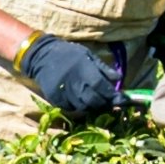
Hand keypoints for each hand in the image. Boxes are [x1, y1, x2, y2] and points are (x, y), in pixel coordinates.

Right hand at [18, 37, 133, 124]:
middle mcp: (73, 82)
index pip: (101, 86)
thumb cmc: (69, 54)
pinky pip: (72, 109)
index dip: (113, 95)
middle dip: (105, 103)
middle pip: (94, 100)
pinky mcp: (56, 99)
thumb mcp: (88, 55)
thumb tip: (119, 79)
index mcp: (83, 69)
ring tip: (99, 102)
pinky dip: (81, 108)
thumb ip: (103, 68)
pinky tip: (84, 101)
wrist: (42, 56)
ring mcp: (64, 92)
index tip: (122, 99)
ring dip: (94, 107)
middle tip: (112, 102)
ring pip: (84, 107)